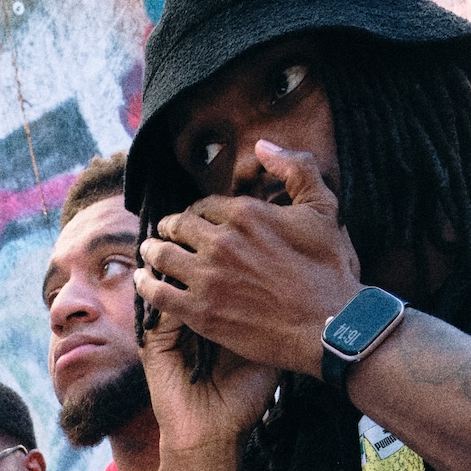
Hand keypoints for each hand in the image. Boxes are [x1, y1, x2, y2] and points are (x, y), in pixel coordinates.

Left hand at [137, 144, 358, 380]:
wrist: (329, 325)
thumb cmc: (328, 269)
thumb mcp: (323, 206)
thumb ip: (296, 167)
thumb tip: (263, 145)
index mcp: (246, 214)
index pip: (205, 206)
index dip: (197, 213)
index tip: (195, 221)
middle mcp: (221, 242)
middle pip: (179, 227)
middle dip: (170, 228)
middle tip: (165, 234)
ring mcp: (208, 278)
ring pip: (163, 257)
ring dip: (152, 252)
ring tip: (149, 253)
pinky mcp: (201, 313)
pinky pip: (159, 294)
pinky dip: (146, 285)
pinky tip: (142, 281)